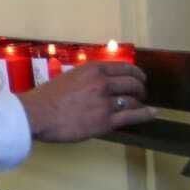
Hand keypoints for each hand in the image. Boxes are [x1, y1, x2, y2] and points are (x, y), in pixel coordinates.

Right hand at [18, 62, 152, 142]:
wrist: (37, 114)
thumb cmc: (46, 98)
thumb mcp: (68, 77)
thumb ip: (86, 79)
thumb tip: (98, 84)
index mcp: (92, 70)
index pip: (124, 68)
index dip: (136, 73)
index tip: (140, 78)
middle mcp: (102, 83)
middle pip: (132, 83)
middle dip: (140, 88)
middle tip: (141, 93)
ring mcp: (105, 102)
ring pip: (133, 100)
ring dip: (140, 102)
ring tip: (142, 105)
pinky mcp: (105, 121)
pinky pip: (132, 116)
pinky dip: (145, 114)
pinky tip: (152, 113)